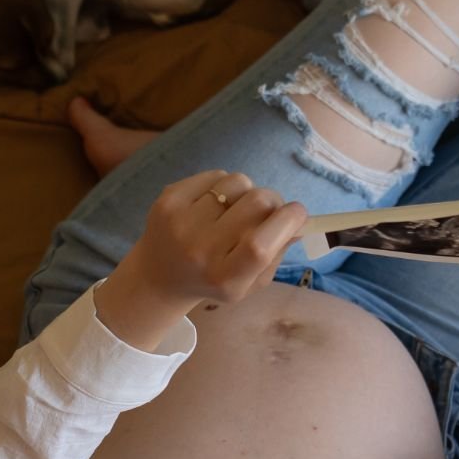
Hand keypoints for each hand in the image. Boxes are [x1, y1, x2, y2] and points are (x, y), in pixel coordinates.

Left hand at [96, 169, 306, 346]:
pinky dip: (224, 184)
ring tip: (237, 208)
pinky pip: (215, 175)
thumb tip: (299, 221)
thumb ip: (276, 255)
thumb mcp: (249, 283)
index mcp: (225, 279)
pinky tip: (216, 203)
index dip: (287, 222)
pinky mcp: (168, 198)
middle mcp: (200, 251)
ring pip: (238, 182)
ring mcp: (180, 222)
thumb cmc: (214, 281)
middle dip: (273, 201)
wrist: (159, 276)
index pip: (260, 246)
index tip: (298, 214)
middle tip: (270, 210)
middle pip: (256, 203)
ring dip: (247, 191)